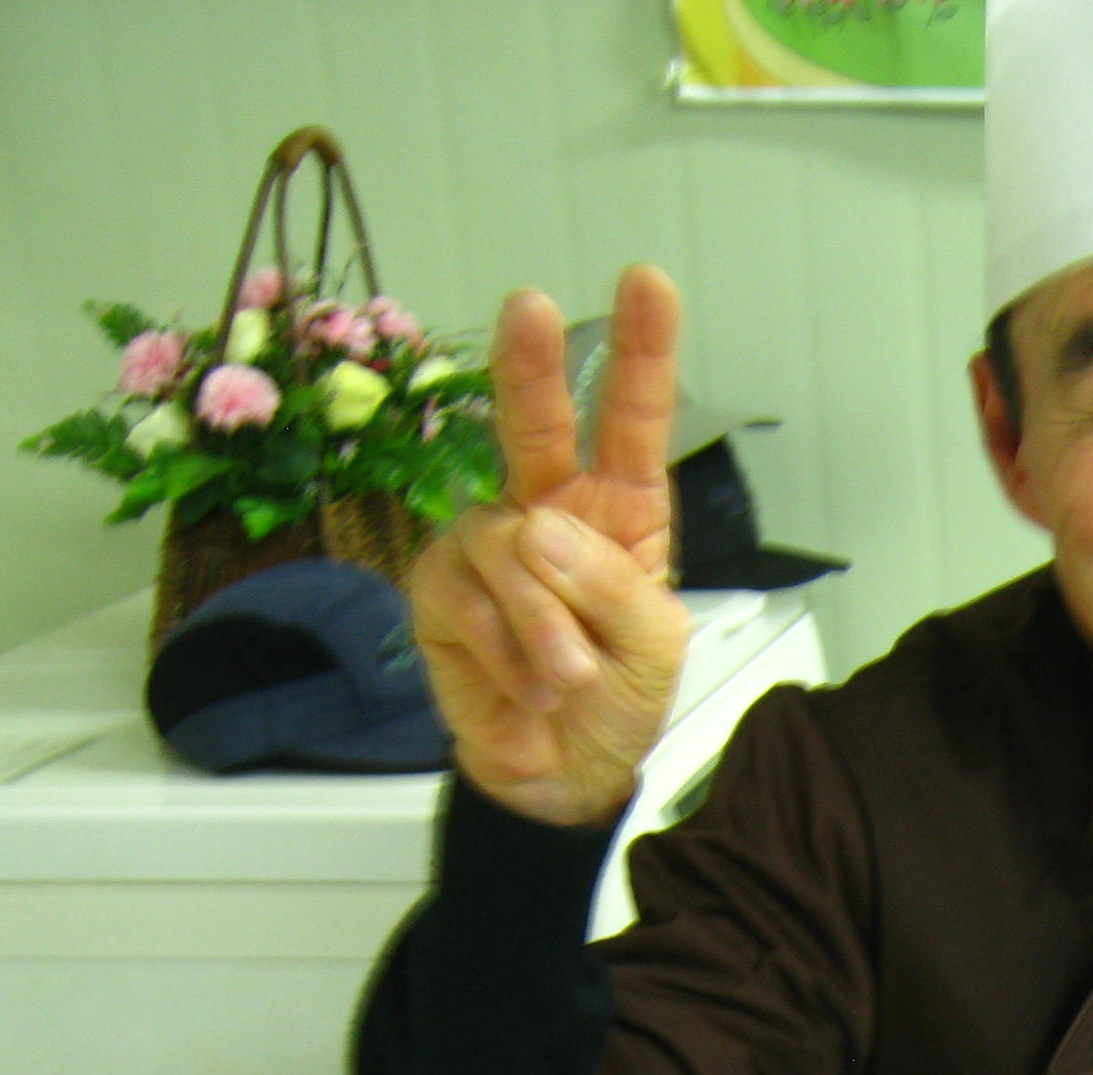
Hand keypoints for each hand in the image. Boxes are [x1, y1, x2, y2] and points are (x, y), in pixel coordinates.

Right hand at [409, 266, 693, 826]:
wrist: (562, 775)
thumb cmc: (616, 699)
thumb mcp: (652, 646)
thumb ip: (612, 586)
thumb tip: (535, 529)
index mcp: (619, 510)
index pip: (631, 422)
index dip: (641, 353)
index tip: (648, 281)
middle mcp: (550, 508)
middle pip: (535, 424)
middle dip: (532, 364)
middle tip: (529, 305)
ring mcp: (489, 544)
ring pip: (510, 547)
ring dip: (545, 624)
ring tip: (567, 678)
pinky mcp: (440, 588)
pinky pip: (470, 596)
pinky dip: (505, 649)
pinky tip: (525, 686)